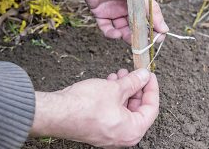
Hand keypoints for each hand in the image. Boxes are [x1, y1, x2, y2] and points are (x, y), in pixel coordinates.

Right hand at [30, 69, 158, 147]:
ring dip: (123, 90)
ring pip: (123, 108)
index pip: (151, 108)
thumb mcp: (114, 88)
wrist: (57, 113)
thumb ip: (133, 82)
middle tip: (133, 72)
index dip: (151, 88)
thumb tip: (144, 75)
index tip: (149, 75)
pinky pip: (112, 111)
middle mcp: (123, 136)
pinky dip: (113, 97)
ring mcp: (109, 133)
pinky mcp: (98, 127)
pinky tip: (109, 82)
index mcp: (132, 130)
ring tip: (119, 74)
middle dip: (135, 87)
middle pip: (137, 108)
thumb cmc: (85, 105)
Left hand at [58, 0, 168, 42]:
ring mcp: (113, 9)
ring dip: (125, 36)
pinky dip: (111, 34)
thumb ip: (151, 11)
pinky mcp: (99, 12)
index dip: (152, 30)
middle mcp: (126, 5)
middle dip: (138, 36)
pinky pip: (106, 28)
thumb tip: (164, 29)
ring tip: (128, 38)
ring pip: (121, 29)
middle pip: (134, 26)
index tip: (158, 39)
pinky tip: (116, 34)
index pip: (148, 18)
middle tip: (141, 43)